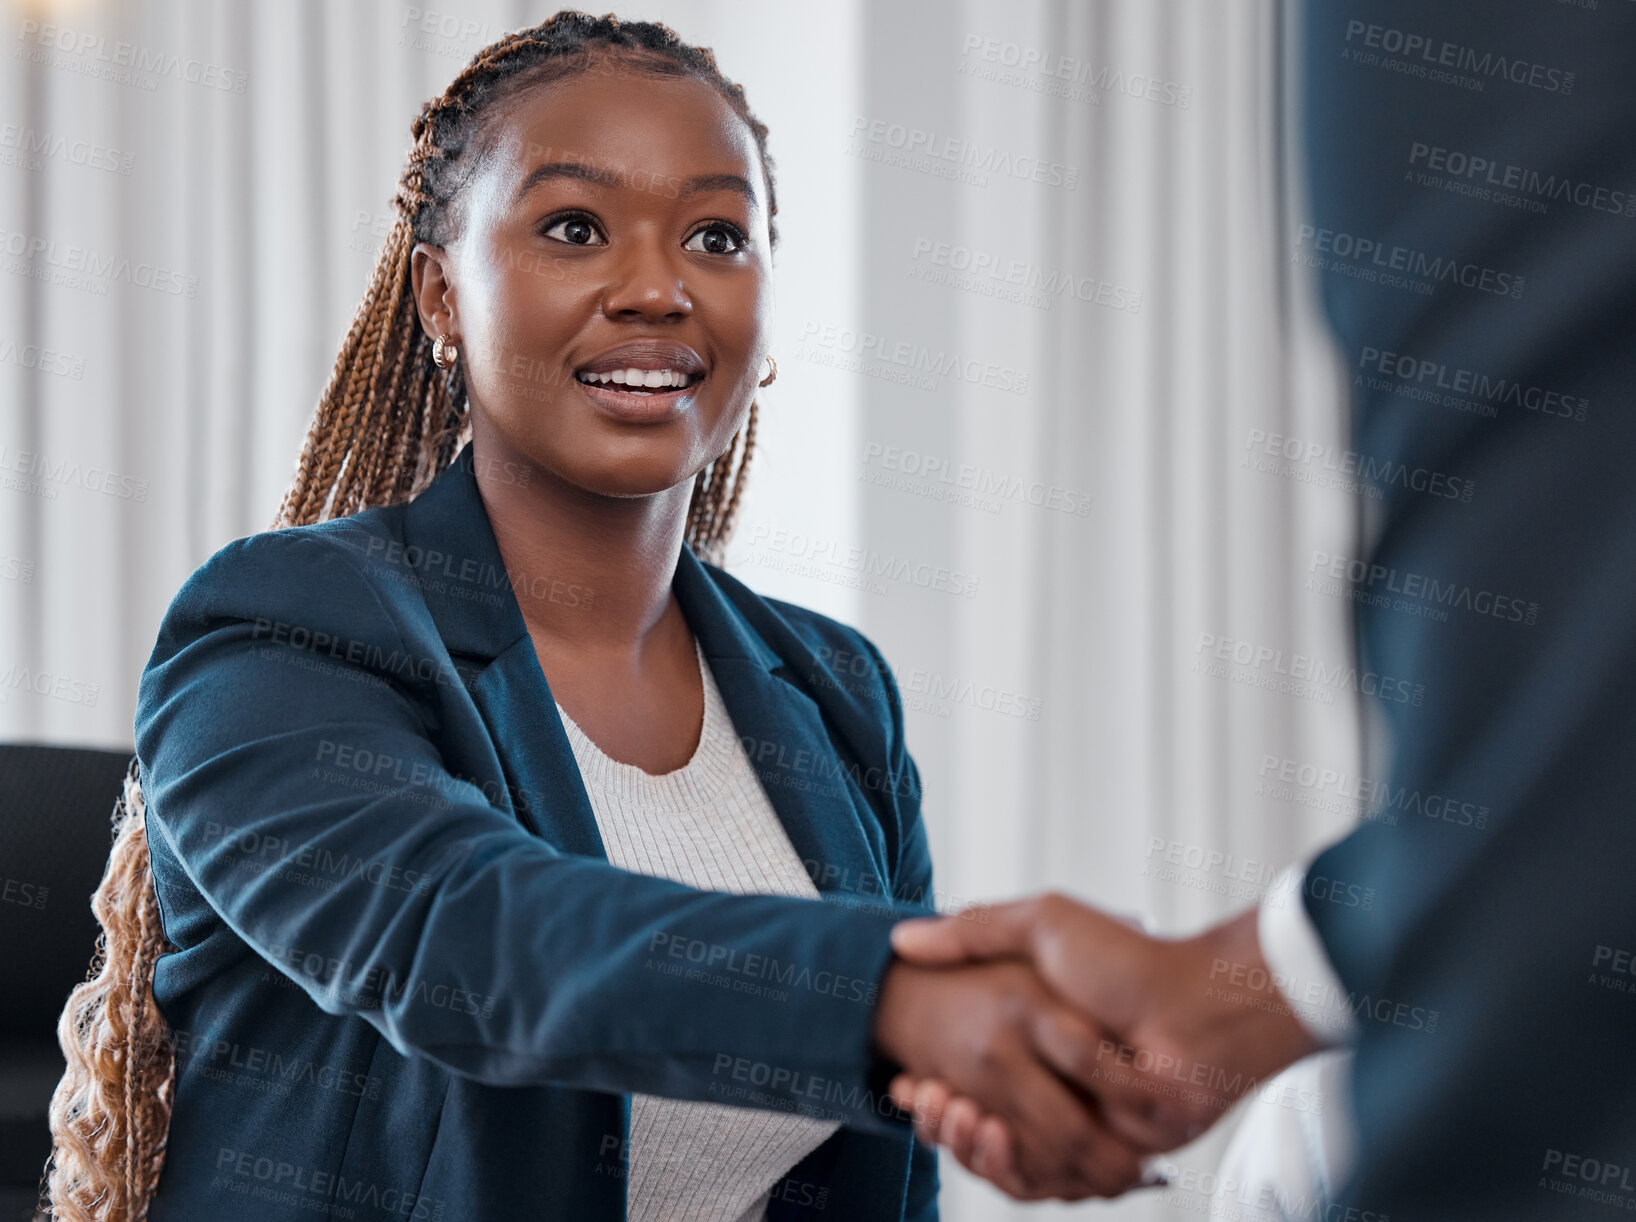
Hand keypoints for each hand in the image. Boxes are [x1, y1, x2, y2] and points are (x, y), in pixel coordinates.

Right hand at [886, 897, 1320, 1186]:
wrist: (1196, 1008)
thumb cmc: (1126, 960)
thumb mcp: (1042, 926)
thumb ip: (976, 931)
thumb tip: (903, 938)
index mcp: (1038, 1044)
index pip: (967, 1082)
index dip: (930, 1088)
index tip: (904, 1080)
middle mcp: (1055, 1089)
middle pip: (976, 1125)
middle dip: (940, 1116)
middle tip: (919, 1096)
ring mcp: (1077, 1123)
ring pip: (1000, 1158)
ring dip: (965, 1140)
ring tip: (947, 1111)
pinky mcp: (1098, 1155)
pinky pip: (1040, 1182)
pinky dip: (1004, 1166)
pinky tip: (981, 1132)